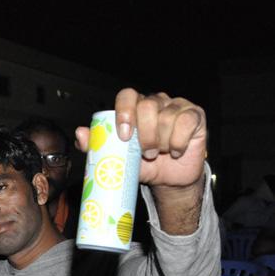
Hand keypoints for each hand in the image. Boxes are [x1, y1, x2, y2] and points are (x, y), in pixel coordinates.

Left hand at [75, 89, 206, 189]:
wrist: (168, 179)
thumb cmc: (142, 164)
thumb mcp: (118, 158)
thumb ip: (98, 146)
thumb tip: (80, 134)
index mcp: (135, 108)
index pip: (127, 95)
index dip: (125, 112)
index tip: (123, 136)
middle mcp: (156, 102)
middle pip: (147, 106)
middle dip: (145, 134)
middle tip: (145, 153)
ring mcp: (177, 106)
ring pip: (167, 116)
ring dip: (161, 141)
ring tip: (159, 153)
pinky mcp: (195, 116)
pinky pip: (186, 123)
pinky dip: (178, 142)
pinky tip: (176, 151)